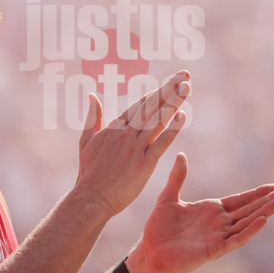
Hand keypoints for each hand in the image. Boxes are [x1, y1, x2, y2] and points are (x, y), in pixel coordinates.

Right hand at [75, 71, 190, 217]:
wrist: (90, 198)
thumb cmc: (88, 172)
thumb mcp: (86, 140)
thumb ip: (92, 117)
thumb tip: (92, 96)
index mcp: (115, 127)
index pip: (141, 103)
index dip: (159, 90)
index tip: (173, 80)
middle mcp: (126, 133)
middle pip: (152, 106)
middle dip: (169, 88)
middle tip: (185, 74)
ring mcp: (135, 148)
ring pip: (158, 120)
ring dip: (174, 102)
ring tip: (187, 87)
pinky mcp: (143, 164)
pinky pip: (161, 143)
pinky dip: (172, 129)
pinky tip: (183, 116)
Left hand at [129, 153, 273, 272]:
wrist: (149, 252)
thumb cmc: (158, 228)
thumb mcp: (168, 197)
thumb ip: (177, 178)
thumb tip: (180, 155)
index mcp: (212, 211)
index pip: (240, 200)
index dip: (256, 194)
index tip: (273, 186)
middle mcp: (219, 223)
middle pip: (248, 210)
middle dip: (268, 201)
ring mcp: (218, 237)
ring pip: (246, 223)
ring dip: (263, 213)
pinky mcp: (214, 250)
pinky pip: (235, 240)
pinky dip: (249, 231)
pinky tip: (262, 221)